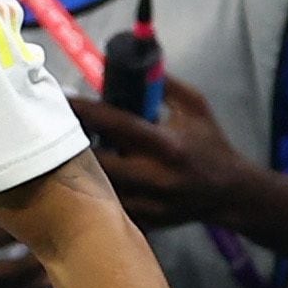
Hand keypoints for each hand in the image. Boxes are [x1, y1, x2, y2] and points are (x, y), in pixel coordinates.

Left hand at [72, 76, 253, 231]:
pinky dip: (91, 193)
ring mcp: (147, 203)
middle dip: (73, 146)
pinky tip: (84, 179)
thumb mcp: (195, 107)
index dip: (84, 110)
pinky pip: (104, 208)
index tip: (61, 100)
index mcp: (167, 145)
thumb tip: (129, 65)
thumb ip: (163, 85)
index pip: (115, 124)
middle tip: (57, 132)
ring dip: (77, 170)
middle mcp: (154, 176)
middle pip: (95, 161)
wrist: (230, 193)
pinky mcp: (141, 221)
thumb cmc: (210, 144)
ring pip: (94, 188)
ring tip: (65, 155)